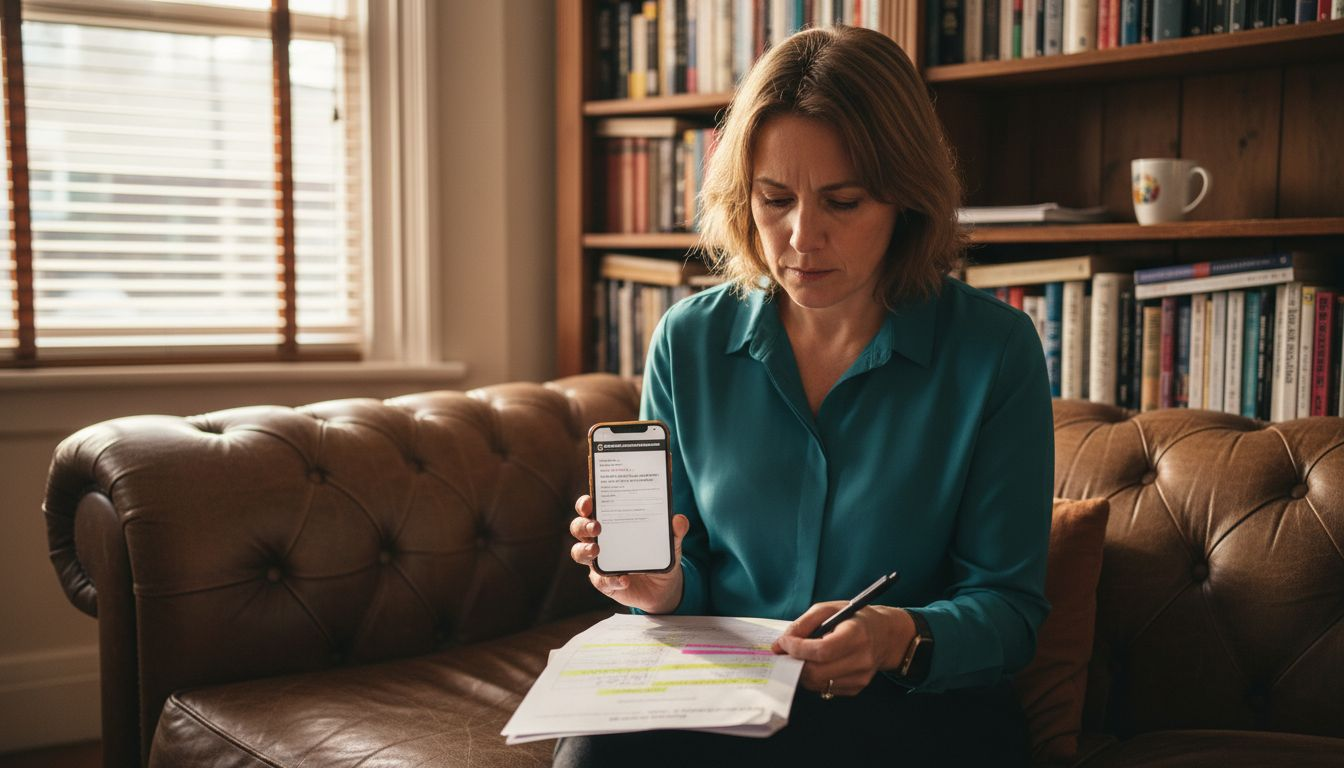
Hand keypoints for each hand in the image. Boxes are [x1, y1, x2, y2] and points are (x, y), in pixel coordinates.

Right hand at [568, 494, 690, 613]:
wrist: (663, 586)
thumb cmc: (658, 554)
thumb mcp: (670, 542)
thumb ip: (674, 531)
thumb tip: (678, 520)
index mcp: (611, 522)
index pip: (590, 508)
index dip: (585, 504)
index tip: (589, 502)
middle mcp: (600, 539)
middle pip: (578, 528)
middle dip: (583, 525)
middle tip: (596, 526)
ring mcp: (599, 561)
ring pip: (579, 553)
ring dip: (584, 550)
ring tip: (597, 550)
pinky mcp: (605, 582)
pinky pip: (601, 580)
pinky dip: (611, 579)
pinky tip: (624, 579)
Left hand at [771, 603, 916, 696]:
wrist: (885, 635)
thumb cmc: (854, 618)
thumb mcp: (829, 609)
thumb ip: (803, 624)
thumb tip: (780, 644)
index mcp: (857, 635)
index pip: (822, 650)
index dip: (798, 648)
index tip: (783, 643)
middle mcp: (861, 659)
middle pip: (817, 672)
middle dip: (795, 663)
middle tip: (787, 652)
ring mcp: (860, 677)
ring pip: (817, 683)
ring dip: (803, 671)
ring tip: (803, 656)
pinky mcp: (857, 688)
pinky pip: (825, 689)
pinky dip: (814, 678)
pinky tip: (819, 664)